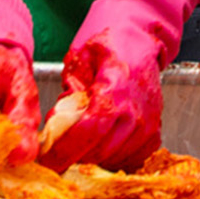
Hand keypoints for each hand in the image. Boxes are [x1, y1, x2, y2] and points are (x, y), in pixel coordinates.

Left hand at [41, 32, 163, 169]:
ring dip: (91, 157)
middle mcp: (135, 110)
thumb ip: (68, 93)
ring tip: (78, 142)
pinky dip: (111, 158)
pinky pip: (129, 160)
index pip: (89, 131)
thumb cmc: (108, 43)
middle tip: (56, 150)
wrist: (140, 37)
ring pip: (112, 159)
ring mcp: (148, 124)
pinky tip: (100, 144)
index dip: (65, 151)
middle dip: (73, 156)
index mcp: (115, 88)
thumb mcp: (79, 58)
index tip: (46, 161)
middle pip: (98, 151)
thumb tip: (55, 127)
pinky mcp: (153, 132)